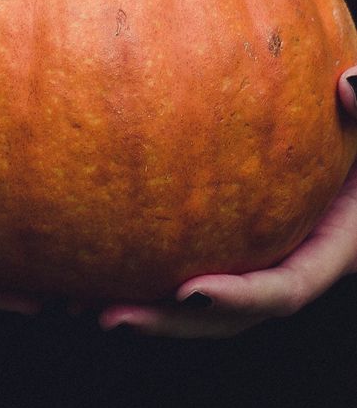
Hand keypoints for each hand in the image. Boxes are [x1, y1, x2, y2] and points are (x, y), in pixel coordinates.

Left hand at [100, 70, 356, 338]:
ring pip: (199, 301)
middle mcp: (288, 262)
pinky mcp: (227, 240)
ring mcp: (255, 256)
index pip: (287, 289)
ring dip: (143, 306)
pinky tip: (83, 261)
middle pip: (229, 313)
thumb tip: (348, 85)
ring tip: (77, 302)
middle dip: (172, 321)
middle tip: (112, 316)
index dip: (242, 297)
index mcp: (330, 247)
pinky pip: (184, 259)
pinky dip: (138, 267)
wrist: (346, 131)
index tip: (191, 291)